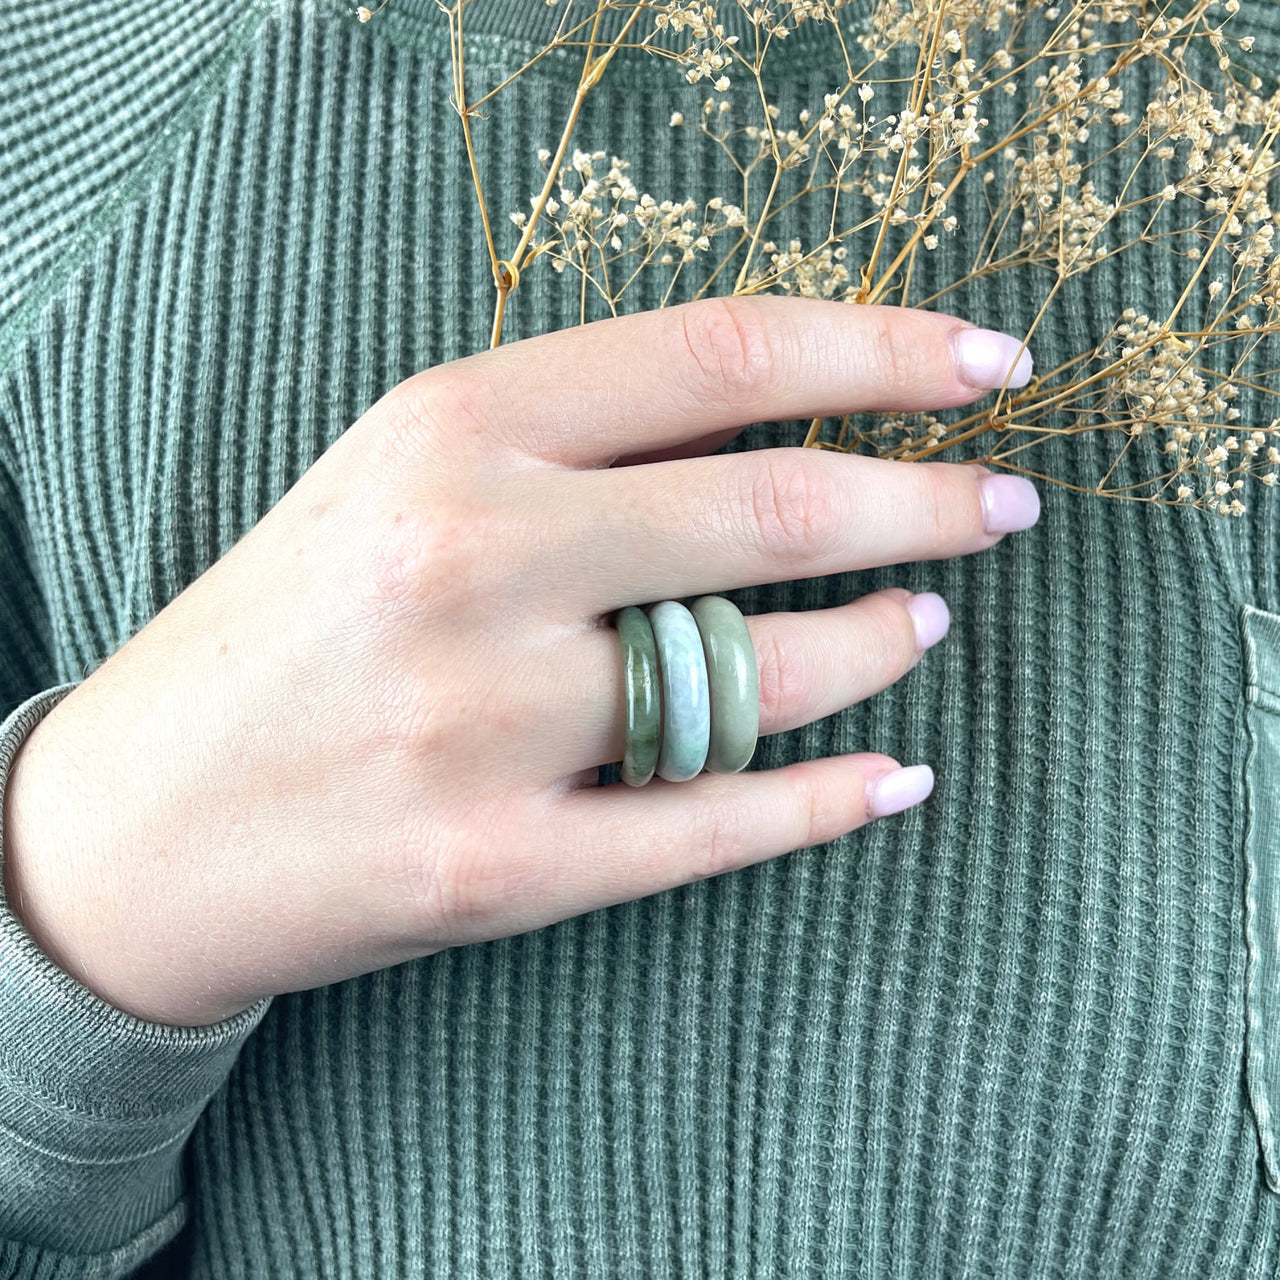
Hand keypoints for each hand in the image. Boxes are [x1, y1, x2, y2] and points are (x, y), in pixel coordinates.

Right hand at [1, 296, 1038, 1026]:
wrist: (141, 819)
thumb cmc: (290, 627)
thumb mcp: (400, 480)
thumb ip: (580, 444)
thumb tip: (788, 423)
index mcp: (448, 432)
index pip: (723, 355)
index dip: (883, 352)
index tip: (985, 368)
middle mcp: (469, 561)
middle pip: (776, 510)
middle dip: (926, 504)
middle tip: (999, 509)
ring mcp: (482, 726)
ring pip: (762, 680)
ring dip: (879, 648)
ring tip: (920, 628)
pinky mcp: (496, 868)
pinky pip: (713, 828)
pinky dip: (828, 802)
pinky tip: (891, 778)